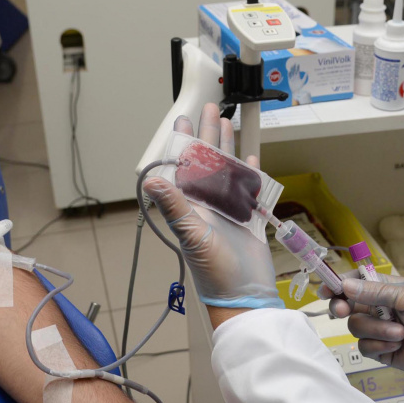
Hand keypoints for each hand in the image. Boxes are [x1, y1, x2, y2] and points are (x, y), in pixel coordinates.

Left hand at [143, 103, 282, 318]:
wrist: (245, 295)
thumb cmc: (215, 272)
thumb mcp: (192, 235)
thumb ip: (174, 205)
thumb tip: (152, 180)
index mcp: (191, 205)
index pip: (185, 166)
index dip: (184, 142)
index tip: (183, 120)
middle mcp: (208, 204)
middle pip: (208, 160)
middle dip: (207, 133)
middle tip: (210, 108)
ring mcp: (229, 210)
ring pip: (228, 170)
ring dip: (227, 146)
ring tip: (227, 123)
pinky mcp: (249, 218)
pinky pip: (249, 189)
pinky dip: (250, 172)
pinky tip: (250, 157)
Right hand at [320, 273, 403, 398]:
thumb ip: (375, 292)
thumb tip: (345, 286)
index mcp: (387, 290)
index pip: (355, 284)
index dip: (338, 285)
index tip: (325, 290)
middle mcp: (380, 308)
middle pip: (348, 306)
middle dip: (344, 308)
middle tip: (341, 310)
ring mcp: (380, 330)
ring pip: (356, 328)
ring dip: (376, 331)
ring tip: (400, 334)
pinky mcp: (382, 351)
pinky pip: (365, 347)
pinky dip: (379, 346)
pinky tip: (397, 346)